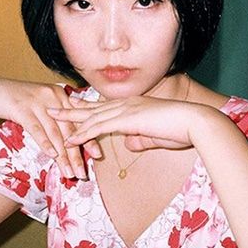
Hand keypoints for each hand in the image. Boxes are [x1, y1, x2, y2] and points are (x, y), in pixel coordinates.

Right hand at [0, 79, 100, 178]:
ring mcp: (37, 102)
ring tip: (68, 173)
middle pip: (69, 130)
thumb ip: (57, 117)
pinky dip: (45, 143)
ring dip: (63, 156)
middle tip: (83, 173)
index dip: (89, 138)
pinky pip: (36, 129)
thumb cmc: (19, 102)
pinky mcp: (22, 109)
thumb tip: (71, 140)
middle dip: (77, 154)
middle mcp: (52, 96)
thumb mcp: (42, 105)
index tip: (98, 155)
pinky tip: (52, 155)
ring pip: (54, 133)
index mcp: (60, 95)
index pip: (79, 120)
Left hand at [50, 96, 209, 152]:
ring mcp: (127, 110)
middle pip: (93, 107)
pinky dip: (83, 133)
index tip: (72, 106)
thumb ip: (141, 139)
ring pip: (92, 116)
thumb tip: (130, 143)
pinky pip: (99, 127)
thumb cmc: (182, 129)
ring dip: (71, 119)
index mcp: (135, 105)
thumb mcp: (157, 136)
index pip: (105, 107)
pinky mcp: (128, 120)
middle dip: (72, 108)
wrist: (196, 122)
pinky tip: (70, 139)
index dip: (87, 108)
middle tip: (53, 107)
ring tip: (52, 120)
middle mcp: (128, 104)